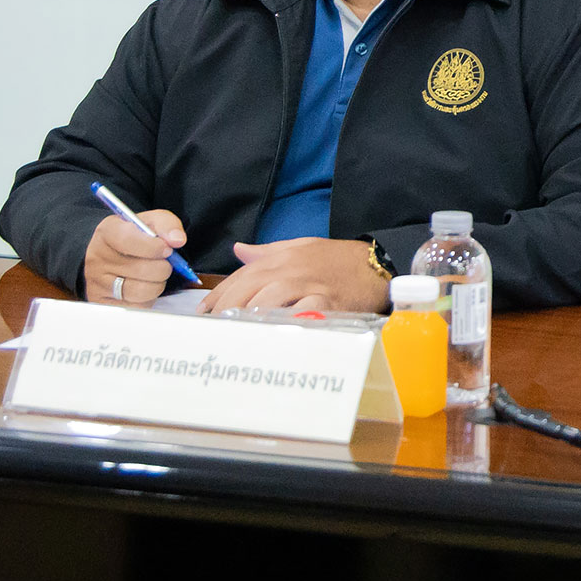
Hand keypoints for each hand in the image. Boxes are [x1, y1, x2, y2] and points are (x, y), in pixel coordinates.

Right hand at [83, 208, 187, 305]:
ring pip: (141, 291)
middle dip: (163, 267)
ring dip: (158, 284)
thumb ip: (166, 225)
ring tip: (155, 275)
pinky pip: (137, 306)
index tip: (168, 249)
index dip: (154, 247)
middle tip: (164, 263)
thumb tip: (177, 240)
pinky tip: (145, 286)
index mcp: (107, 232)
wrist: (111, 254)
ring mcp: (97, 282)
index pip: (129, 240)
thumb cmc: (134, 237)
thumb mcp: (149, 222)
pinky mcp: (103, 302)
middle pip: (142, 269)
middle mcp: (98, 257)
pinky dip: (148, 298)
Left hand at [197, 239, 390, 314]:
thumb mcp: (301, 246)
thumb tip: (239, 250)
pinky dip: (286, 322)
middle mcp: (290, 270)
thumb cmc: (337, 258)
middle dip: (226, 309)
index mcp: (281, 257)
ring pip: (268, 299)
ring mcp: (308, 286)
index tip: (205, 313)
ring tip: (233, 335)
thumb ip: (267, 251)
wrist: (375, 264)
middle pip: (248, 288)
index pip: (241, 275)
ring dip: (248, 317)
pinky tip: (271, 333)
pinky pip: (301, 313)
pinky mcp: (327, 302)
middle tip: (213, 329)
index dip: (219, 295)